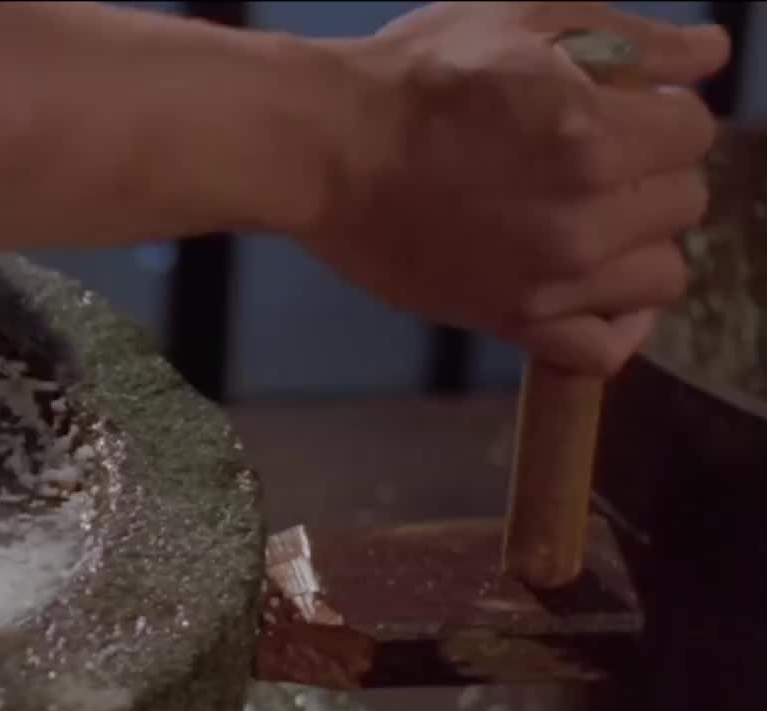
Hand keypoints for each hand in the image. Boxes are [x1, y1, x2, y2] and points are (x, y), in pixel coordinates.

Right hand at [299, 2, 727, 375]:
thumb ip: (634, 38)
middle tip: (591, 159)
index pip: (694, 132)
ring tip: (591, 221)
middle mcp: (584, 218)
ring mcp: (549, 278)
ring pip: (661, 276)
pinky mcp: (509, 319)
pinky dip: (616, 325)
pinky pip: (603, 350)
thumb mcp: (524, 19)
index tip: (616, 108)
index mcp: (596, 136)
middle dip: (650, 172)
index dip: (658, 112)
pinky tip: (599, 291)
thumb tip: (712, 57)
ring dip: (638, 244)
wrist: (325, 147)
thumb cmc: (417, 74)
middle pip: (685, 202)